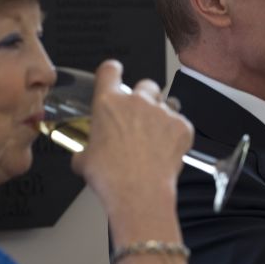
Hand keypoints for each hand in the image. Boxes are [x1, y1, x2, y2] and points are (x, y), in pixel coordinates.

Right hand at [71, 59, 193, 218]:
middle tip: (138, 120)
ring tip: (153, 140)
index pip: (109, 70)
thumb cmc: (112, 178)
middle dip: (143, 98)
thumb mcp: (84, 162)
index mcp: (107, 103)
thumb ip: (85, 150)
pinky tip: (165, 151)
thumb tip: (83, 157)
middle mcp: (135, 101)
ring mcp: (161, 112)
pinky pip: (180, 123)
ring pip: (164, 103)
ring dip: (159, 117)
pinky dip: (175, 135)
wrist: (139, 193)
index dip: (112, 72)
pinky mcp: (181, 126)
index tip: (115, 74)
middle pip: (144, 84)